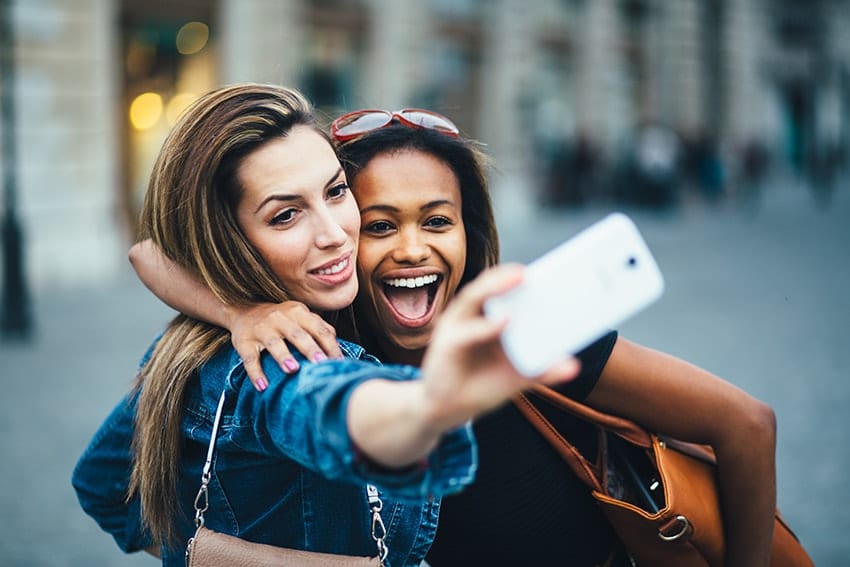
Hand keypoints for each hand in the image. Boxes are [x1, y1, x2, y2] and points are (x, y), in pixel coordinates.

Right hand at [229, 302, 342, 390]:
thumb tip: (340, 349)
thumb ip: (319, 328)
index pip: (318, 328)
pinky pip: (249, 358)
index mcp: (297, 312)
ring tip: (293, 369)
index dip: (329, 345)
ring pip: (273, 343)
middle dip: (309, 348)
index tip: (339, 362)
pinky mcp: (244, 342)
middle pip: (297, 334)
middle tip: (320, 363)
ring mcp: (261, 329)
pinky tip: (262, 386)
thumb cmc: (281, 320)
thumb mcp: (300, 317)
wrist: (243, 310)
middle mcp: (279, 318)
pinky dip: (255, 373)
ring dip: (283, 356)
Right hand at [419, 264, 580, 430]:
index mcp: (486, 318)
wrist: (446, 411)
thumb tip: (573, 365)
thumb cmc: (480, 386)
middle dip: (507, 275)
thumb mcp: (517, 377)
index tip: (547, 269)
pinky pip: (467, 332)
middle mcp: (469, 317)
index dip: (520, 278)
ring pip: (473, 299)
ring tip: (520, 278)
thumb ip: (542, 369)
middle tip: (531, 270)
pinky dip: (485, 326)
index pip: (502, 290)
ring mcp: (455, 328)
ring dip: (495, 286)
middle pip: (487, 287)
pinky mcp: (446, 346)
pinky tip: (505, 322)